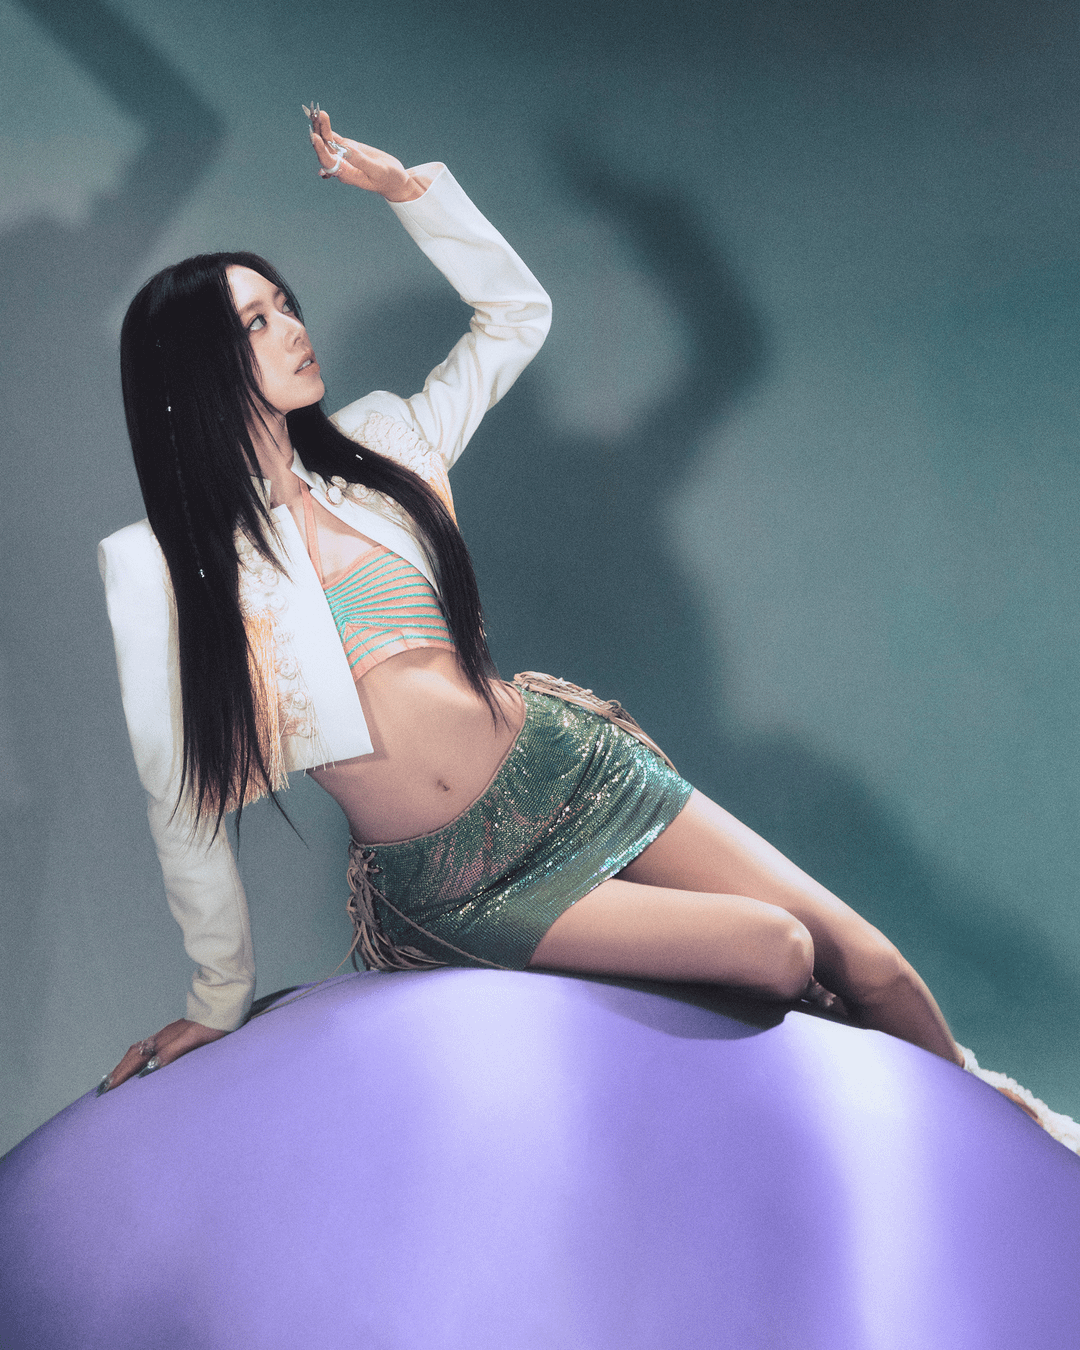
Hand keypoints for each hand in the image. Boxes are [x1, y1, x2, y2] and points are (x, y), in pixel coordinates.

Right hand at [96, 1018, 226, 1093]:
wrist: (228, 1007)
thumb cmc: (213, 1025)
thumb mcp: (192, 1040)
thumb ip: (171, 1052)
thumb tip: (148, 1069)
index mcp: (163, 1040)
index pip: (136, 1059)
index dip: (121, 1074)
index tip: (107, 1089)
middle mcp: (162, 1037)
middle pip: (133, 1054)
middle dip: (117, 1072)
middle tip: (103, 1089)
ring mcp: (168, 1035)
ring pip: (140, 1051)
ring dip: (125, 1066)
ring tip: (114, 1079)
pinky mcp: (177, 1035)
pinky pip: (150, 1049)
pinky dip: (138, 1059)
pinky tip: (141, 1065)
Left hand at [307, 107, 427, 201]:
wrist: (394, 178)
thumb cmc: (388, 178)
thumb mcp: (378, 170)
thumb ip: (362, 162)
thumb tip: (346, 149)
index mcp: (346, 173)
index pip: (329, 162)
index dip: (321, 150)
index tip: (316, 137)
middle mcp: (341, 165)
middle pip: (324, 149)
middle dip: (318, 133)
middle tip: (315, 116)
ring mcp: (342, 155)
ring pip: (327, 141)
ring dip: (320, 127)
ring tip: (317, 112)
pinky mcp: (347, 147)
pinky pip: (334, 136)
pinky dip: (327, 127)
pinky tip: (321, 116)